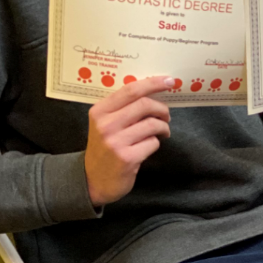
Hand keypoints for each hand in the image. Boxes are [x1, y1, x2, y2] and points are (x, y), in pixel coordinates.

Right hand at [84, 75, 171, 206]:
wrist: (93, 180)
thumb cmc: (105, 148)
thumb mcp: (105, 124)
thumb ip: (123, 109)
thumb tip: (153, 93)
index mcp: (100, 111)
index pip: (130, 90)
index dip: (152, 83)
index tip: (169, 81)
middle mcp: (106, 124)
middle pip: (144, 105)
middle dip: (162, 109)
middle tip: (166, 116)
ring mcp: (116, 142)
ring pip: (152, 124)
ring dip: (163, 127)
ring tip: (162, 132)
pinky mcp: (127, 158)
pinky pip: (153, 143)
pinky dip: (156, 143)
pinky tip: (149, 146)